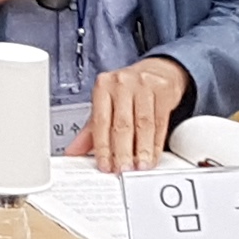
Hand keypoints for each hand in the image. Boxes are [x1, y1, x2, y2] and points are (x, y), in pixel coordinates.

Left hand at [75, 57, 193, 172]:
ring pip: (143, 124)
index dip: (102, 146)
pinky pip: (159, 122)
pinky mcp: (164, 90)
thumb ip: (91, 130)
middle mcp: (122, 83)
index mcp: (103, 86)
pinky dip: (156, 143)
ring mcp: (144, 85)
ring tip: (140, 165)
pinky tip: (152, 155)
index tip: (105, 164)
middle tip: (123, 168)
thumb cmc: (128, 90)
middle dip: (122, 150)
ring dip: (142, 149)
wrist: (157, 70)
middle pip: (122, 123)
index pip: (101, 121)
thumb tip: (74, 152)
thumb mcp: (106, 105)